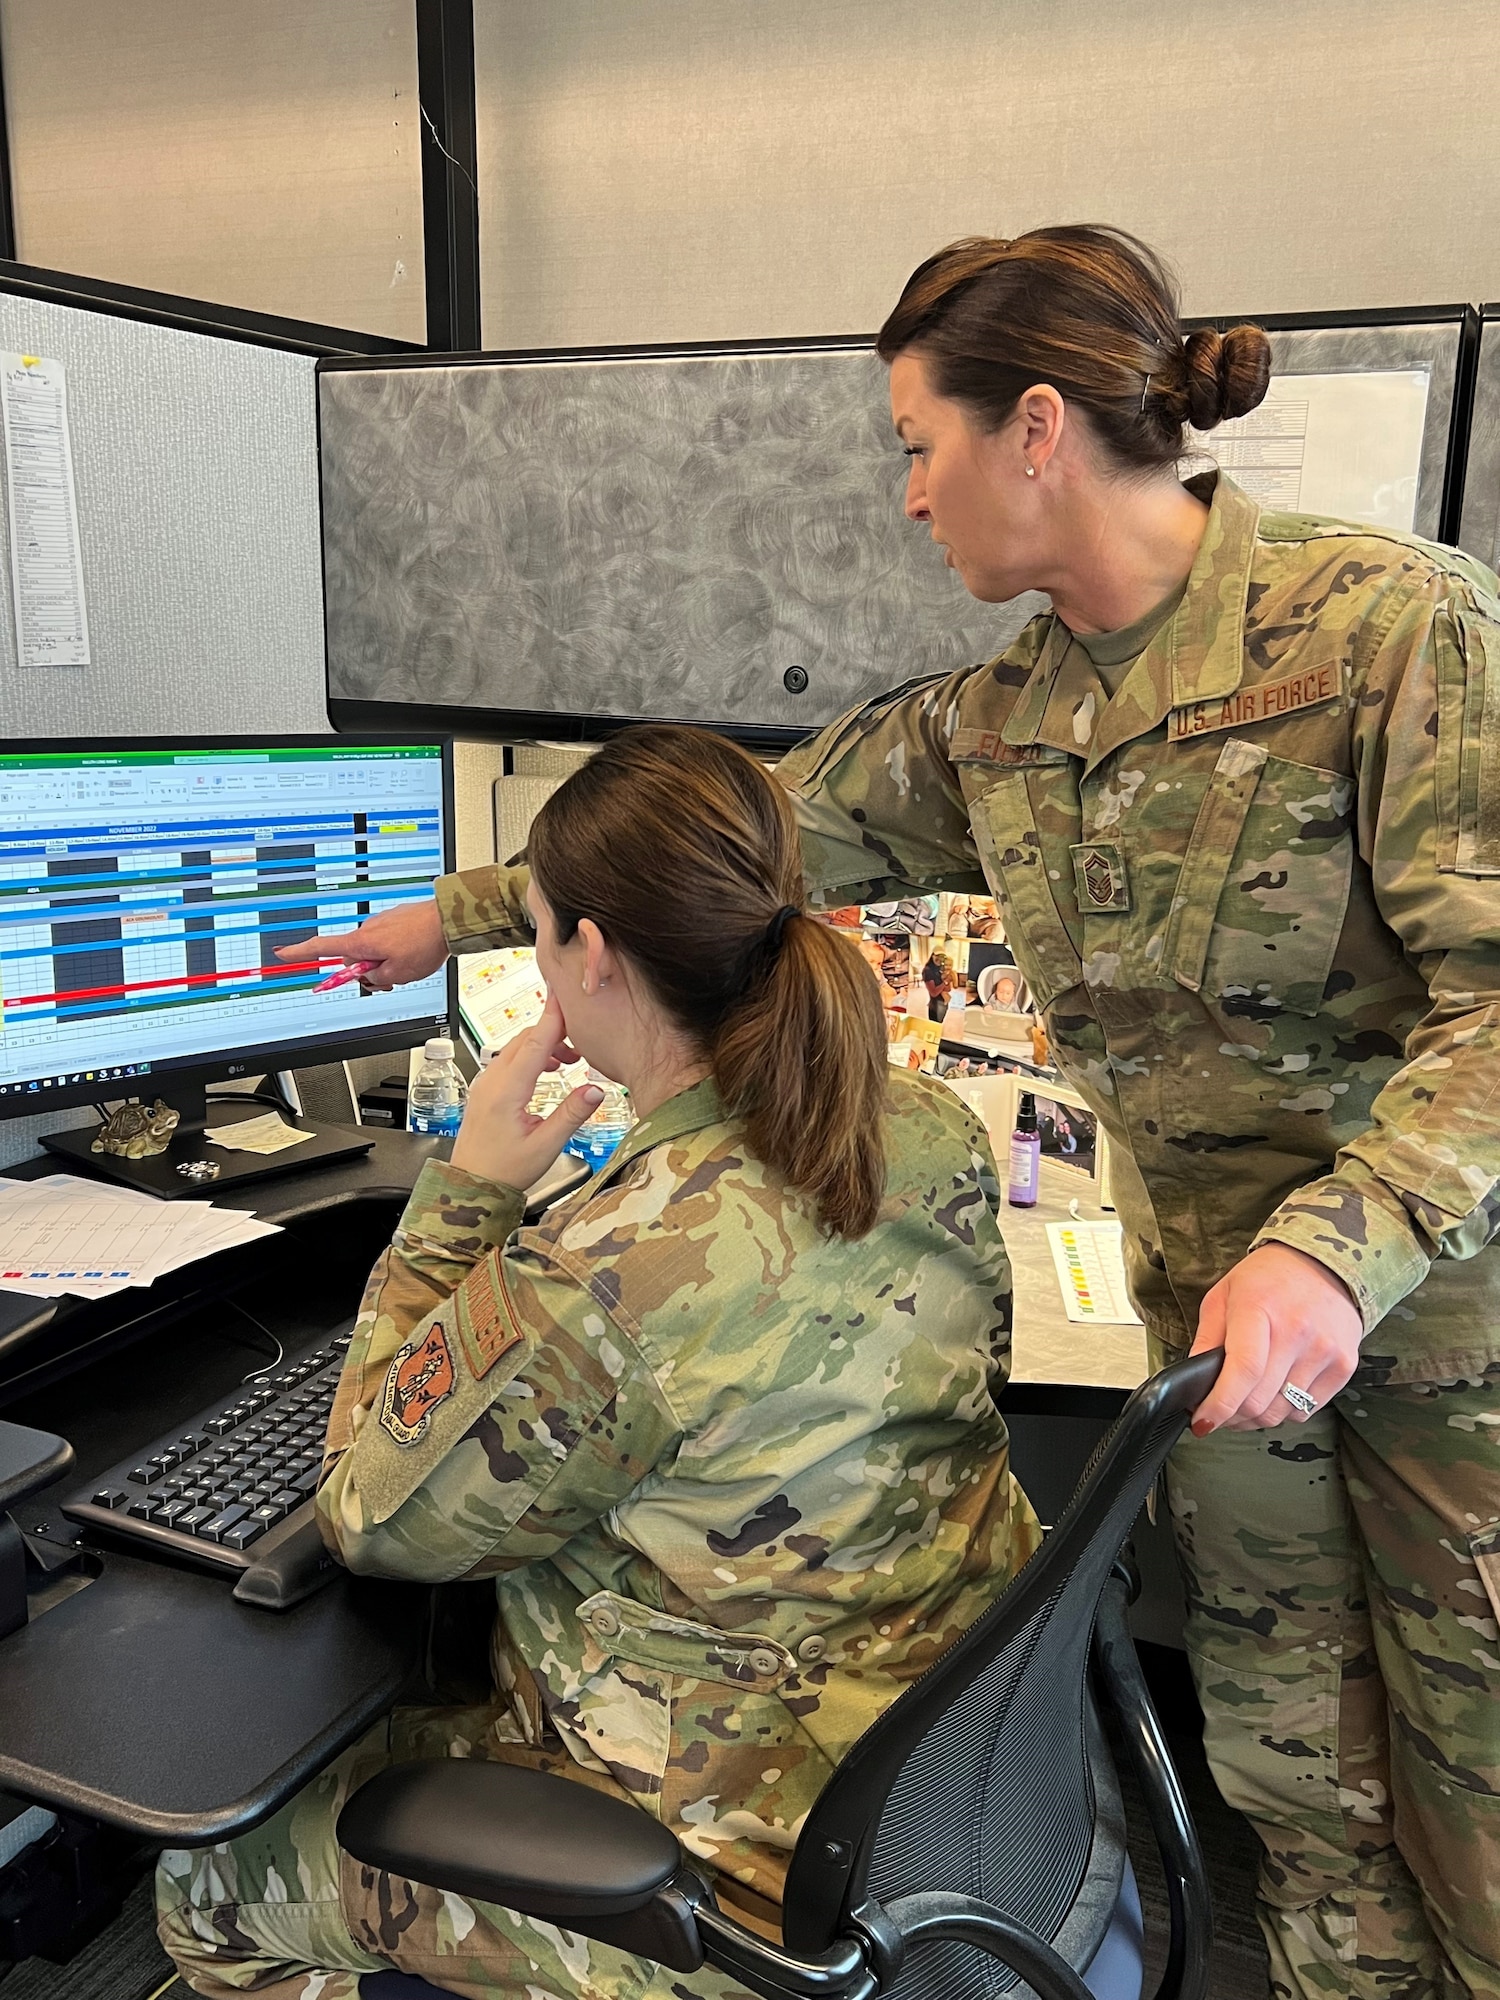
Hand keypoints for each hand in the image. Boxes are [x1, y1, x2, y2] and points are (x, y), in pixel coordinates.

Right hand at [275, 898, 446, 989]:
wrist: (448, 920)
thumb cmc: (424, 944)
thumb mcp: (397, 975)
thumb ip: (375, 978)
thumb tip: (369, 975)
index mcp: (361, 942)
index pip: (321, 948)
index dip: (300, 952)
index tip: (283, 953)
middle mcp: (366, 930)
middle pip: (353, 959)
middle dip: (368, 972)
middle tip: (391, 980)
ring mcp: (380, 924)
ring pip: (374, 952)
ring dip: (386, 963)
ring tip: (409, 965)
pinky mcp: (394, 921)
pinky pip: (387, 941)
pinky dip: (396, 951)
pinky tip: (414, 953)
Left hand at [450, 995, 601, 1189]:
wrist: (471, 1186)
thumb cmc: (503, 1171)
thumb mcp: (545, 1146)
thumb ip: (571, 1115)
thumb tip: (596, 1090)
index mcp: (507, 1091)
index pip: (535, 1043)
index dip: (553, 1017)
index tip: (564, 994)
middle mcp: (492, 1081)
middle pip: (526, 1040)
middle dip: (554, 1031)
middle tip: (582, 1037)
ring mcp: (486, 1084)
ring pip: (516, 1048)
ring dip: (543, 1045)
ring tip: (570, 1059)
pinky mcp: (485, 1090)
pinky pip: (508, 1060)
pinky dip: (531, 1056)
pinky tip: (547, 1069)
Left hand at [1189, 1243, 1362, 1434]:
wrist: (1324, 1264)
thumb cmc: (1267, 1279)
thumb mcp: (1223, 1296)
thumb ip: (1207, 1340)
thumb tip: (1194, 1383)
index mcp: (1260, 1309)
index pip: (1243, 1370)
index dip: (1219, 1404)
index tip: (1202, 1421)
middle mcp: (1297, 1332)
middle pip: (1259, 1400)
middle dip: (1231, 1416)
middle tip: (1219, 1412)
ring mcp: (1325, 1351)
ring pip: (1281, 1412)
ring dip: (1256, 1417)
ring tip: (1244, 1402)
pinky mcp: (1344, 1366)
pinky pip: (1306, 1410)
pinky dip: (1284, 1410)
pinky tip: (1274, 1392)